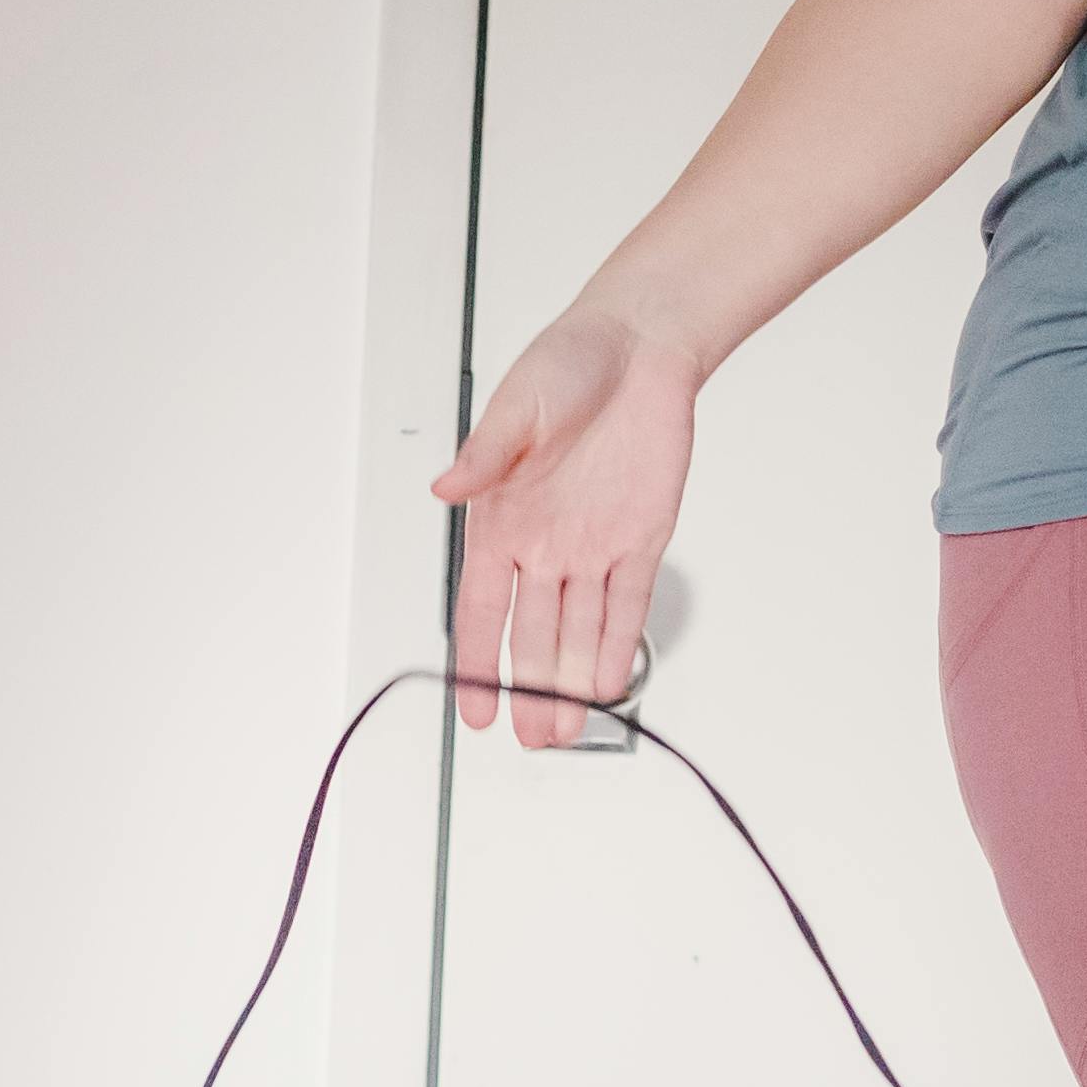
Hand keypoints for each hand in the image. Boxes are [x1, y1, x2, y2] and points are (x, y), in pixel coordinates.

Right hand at [431, 304, 700, 746]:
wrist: (641, 346)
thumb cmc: (568, 363)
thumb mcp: (517, 406)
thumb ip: (485, 455)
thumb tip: (445, 488)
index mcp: (500, 519)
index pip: (483, 609)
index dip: (479, 661)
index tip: (474, 708)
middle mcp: (545, 543)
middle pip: (533, 634)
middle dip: (531, 689)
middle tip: (532, 740)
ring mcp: (594, 545)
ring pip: (579, 630)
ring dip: (571, 680)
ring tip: (565, 732)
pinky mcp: (642, 536)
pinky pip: (628, 602)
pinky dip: (618, 643)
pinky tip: (609, 682)